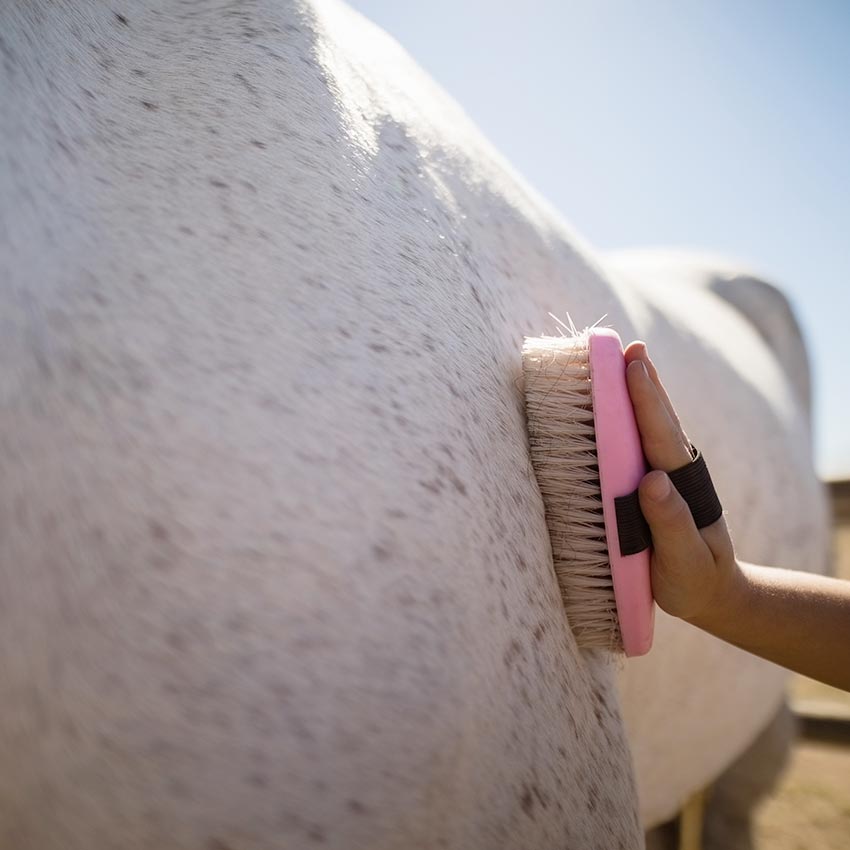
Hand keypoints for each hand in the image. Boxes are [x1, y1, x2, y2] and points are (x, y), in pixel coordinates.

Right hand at [623, 341, 739, 624]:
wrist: (709, 590)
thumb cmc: (695, 578)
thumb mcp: (686, 560)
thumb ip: (672, 523)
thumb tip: (653, 479)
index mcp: (682, 486)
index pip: (662, 436)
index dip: (647, 400)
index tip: (634, 365)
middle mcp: (674, 471)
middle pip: (658, 419)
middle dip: (643, 381)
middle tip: (627, 346)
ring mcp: (665, 473)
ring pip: (651, 425)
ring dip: (637, 390)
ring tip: (625, 356)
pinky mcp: (652, 480)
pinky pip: (639, 441)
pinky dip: (629, 413)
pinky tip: (616, 398)